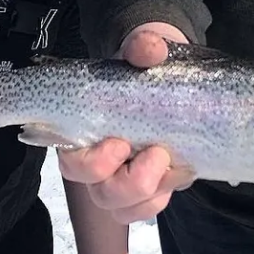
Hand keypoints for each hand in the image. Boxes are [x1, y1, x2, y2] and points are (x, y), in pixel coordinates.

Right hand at [56, 24, 195, 223]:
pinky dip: (165, 194)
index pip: (71, 161)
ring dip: (150, 193)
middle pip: (99, 193)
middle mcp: (97, 161)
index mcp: (83, 129)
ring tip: (172, 163)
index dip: (93, 164)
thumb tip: (147, 48)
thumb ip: (143, 45)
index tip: (119, 144)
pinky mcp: (149, 186)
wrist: (168, 74)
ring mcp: (123, 178)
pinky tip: (182, 170)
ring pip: (122, 208)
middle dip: (128, 183)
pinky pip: (148, 208)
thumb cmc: (145, 65)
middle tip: (157, 154)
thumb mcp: (145, 49)